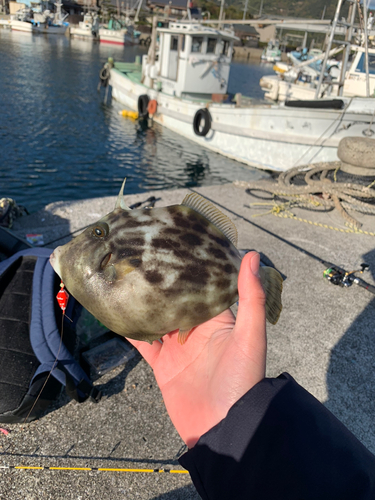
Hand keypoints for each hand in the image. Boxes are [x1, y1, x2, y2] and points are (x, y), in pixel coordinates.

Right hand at [127, 251, 266, 447]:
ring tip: (127, 278)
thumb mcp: (250, 336)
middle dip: (163, 282)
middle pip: (176, 300)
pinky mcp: (163, 364)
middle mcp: (197, 330)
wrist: (221, 428)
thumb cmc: (241, 381)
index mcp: (218, 319)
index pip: (204, 286)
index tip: (177, 242)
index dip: (193, 267)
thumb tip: (251, 254)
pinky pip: (144, 343)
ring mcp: (178, 347)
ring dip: (145, 303)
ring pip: (157, 318)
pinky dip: (131, 330)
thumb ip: (250, 298)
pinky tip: (117, 312)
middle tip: (143, 255)